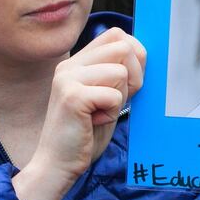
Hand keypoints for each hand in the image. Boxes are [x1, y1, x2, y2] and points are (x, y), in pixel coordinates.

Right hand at [13, 28, 145, 199]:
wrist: (57, 165)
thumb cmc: (85, 134)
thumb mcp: (105, 97)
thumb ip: (118, 74)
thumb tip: (142, 53)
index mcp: (77, 62)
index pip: (116, 34)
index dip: (134, 56)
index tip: (128, 83)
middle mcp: (70, 65)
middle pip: (123, 47)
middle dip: (133, 77)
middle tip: (115, 101)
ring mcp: (68, 78)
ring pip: (121, 72)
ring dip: (120, 98)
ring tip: (100, 113)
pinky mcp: (72, 96)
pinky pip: (114, 95)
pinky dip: (112, 113)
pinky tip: (93, 122)